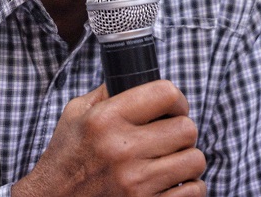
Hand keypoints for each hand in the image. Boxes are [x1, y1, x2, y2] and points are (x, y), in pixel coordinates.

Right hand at [12, 81, 205, 196]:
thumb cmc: (65, 157)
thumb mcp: (76, 114)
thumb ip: (108, 93)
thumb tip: (139, 75)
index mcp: (105, 119)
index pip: (165, 94)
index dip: (177, 99)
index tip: (173, 108)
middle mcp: (121, 149)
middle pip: (186, 128)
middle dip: (182, 130)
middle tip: (171, 136)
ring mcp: (135, 183)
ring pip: (195, 160)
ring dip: (187, 159)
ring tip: (171, 161)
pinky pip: (194, 192)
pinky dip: (189, 187)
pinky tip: (172, 183)